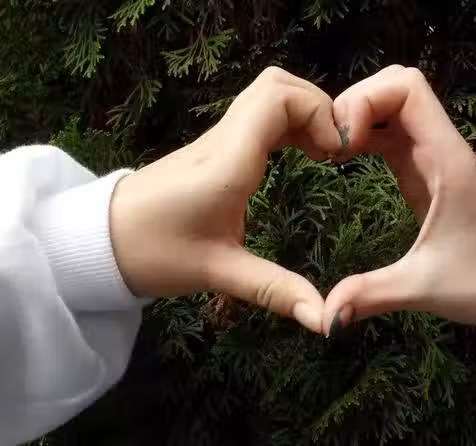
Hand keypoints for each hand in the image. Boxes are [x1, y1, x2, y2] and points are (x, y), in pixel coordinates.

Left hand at [109, 67, 341, 333]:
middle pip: (276, 84)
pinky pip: (257, 115)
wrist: (101, 241)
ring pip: (266, 95)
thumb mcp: (220, 273)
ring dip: (302, 113)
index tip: (336, 153)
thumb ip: (276, 292)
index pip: (278, 99)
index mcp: (228, 163)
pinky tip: (300, 154)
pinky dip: (286, 123)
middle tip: (336, 150)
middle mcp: (224, 139)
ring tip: (324, 153)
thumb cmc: (154, 253)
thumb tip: (326, 320)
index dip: (318, 112)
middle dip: (317, 106)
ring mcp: (216, 139)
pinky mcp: (213, 148)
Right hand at [323, 65, 475, 342]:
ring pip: (394, 105)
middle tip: (329, 144)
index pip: (408, 88)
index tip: (342, 143)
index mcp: (447, 160)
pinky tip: (344, 159)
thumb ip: (372, 294)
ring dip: (359, 115)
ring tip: (330, 151)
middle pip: (397, 85)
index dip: (366, 99)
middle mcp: (443, 148)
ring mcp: (435, 157)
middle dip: (357, 102)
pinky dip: (365, 133)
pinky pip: (393, 133)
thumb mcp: (424, 288)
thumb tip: (323, 317)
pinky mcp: (427, 172)